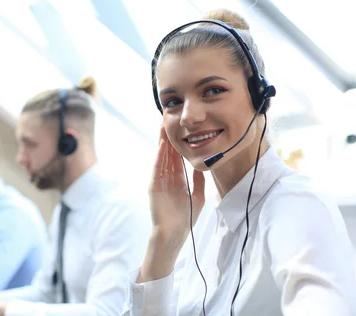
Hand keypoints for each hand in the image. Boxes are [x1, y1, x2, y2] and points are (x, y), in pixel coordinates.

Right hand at [150, 125, 205, 239]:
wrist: (174, 233)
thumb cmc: (186, 218)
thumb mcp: (198, 195)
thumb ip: (198, 179)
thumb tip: (201, 164)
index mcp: (178, 180)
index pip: (177, 158)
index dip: (178, 145)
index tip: (181, 130)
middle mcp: (168, 178)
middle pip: (168, 154)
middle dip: (169, 139)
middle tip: (169, 121)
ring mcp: (160, 181)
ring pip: (162, 158)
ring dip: (163, 143)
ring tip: (163, 127)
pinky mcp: (154, 186)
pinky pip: (157, 168)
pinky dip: (160, 156)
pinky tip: (162, 145)